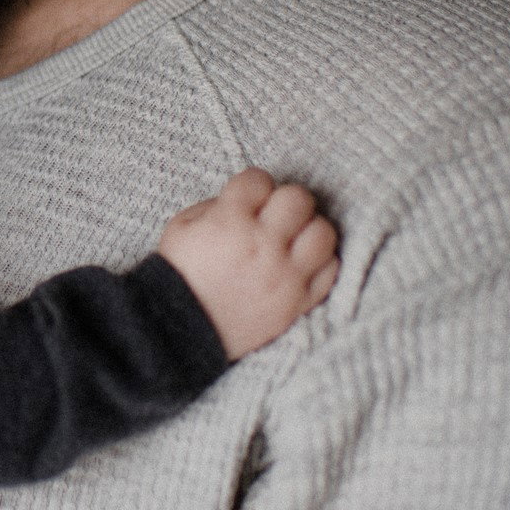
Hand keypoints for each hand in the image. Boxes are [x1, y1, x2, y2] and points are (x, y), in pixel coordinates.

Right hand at [158, 167, 338, 359]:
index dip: (252, 185)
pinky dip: (319, 262)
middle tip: (274, 215)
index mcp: (229, 222)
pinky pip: (330, 270)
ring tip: (293, 238)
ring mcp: (285, 275)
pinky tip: (300, 262)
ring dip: (308, 229)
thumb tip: (248, 200)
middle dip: (285, 201)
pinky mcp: (298, 301)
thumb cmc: (179, 275)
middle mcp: (263, 244)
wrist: (182, 330)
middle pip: (298, 198)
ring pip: (323, 232)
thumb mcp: (181, 227)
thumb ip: (215, 205)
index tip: (247, 197)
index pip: (259, 179)